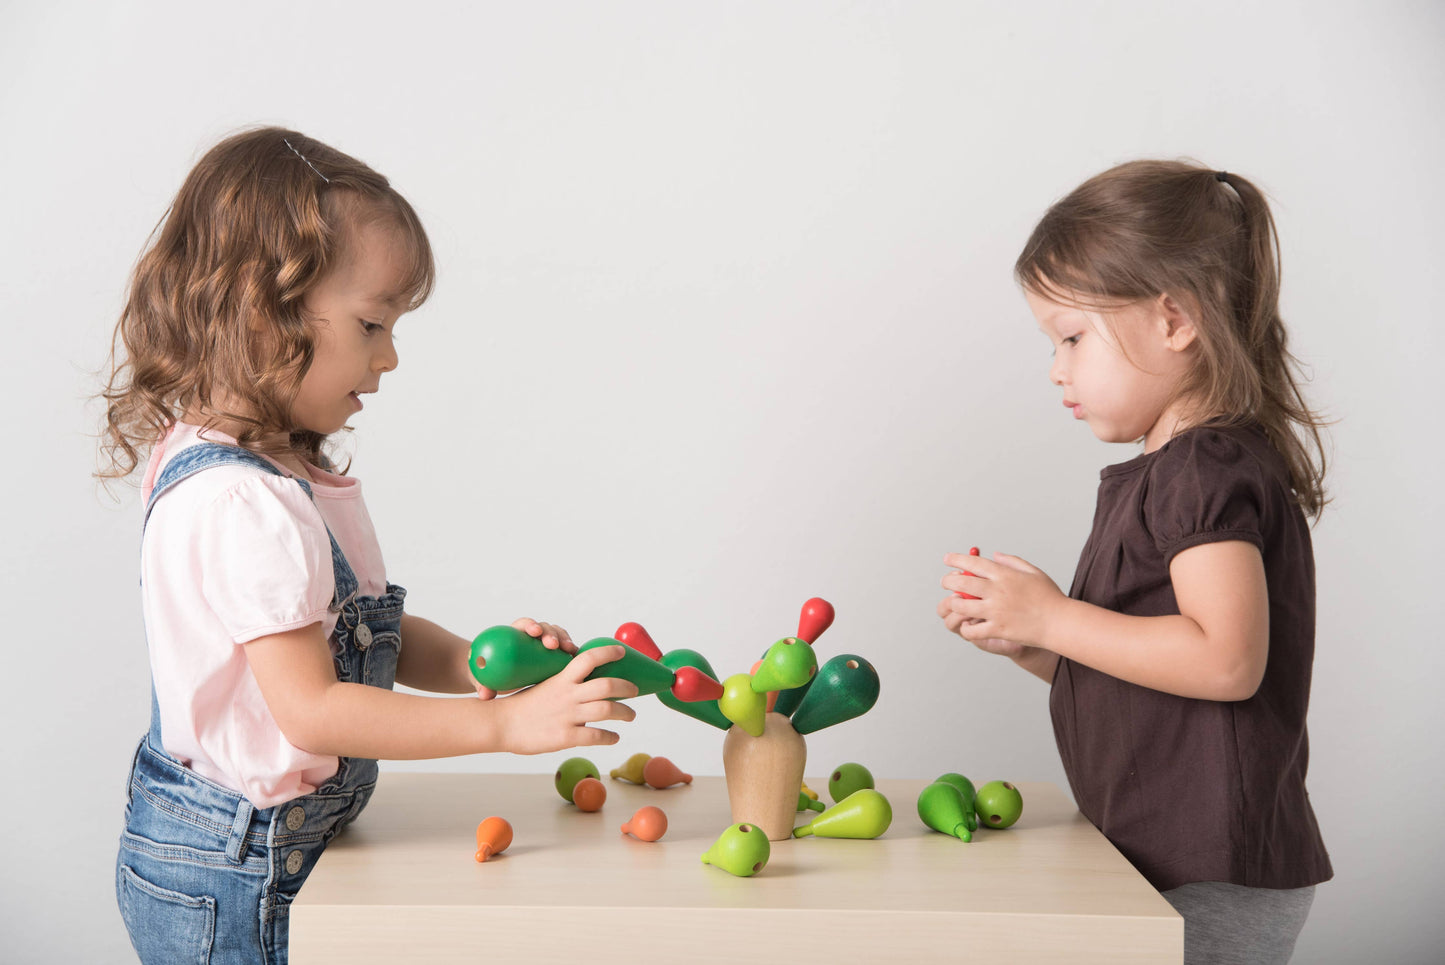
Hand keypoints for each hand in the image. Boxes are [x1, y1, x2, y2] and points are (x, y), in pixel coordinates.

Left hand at [472, 617, 577, 699]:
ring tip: (569, 650)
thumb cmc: (486, 675)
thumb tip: (485, 694)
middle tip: (553, 645)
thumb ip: (482, 686)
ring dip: (564, 639)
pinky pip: (562, 648)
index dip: (530, 625)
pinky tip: (576, 657)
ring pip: (556, 635)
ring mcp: (541, 646)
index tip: (534, 632)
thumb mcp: (482, 679)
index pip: (523, 624)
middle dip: (550, 633)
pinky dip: (569, 650)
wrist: (495, 679)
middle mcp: (529, 638)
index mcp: (512, 636)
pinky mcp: (550, 655)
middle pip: (543, 628)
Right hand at [493, 644, 637, 753]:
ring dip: (625, 713)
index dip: (608, 652)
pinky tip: (614, 737)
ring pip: (607, 710)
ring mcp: (568, 716)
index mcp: (562, 678)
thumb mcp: (545, 685)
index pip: (589, 658)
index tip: (621, 652)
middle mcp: (568, 695)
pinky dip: (610, 737)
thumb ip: (566, 683)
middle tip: (635, 690)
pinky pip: (596, 736)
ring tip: (631, 715)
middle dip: (627, 687)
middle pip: (607, 685)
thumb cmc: (523, 705)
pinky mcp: (566, 737)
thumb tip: (587, 682)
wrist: (502, 724)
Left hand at [938, 551, 1066, 651]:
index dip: (957, 559)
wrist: (1060, 622)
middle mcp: (997, 591)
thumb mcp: (1033, 572)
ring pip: (961, 606)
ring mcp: (996, 611)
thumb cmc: (1049, 597)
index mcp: (1005, 575)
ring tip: (954, 602)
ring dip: (954, 603)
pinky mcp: (998, 629)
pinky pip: (972, 629)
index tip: (947, 559)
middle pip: (962, 583)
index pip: (974, 563)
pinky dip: (965, 627)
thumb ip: (1012, 561)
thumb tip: (994, 554)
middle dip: (948, 581)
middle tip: (945, 581)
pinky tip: (967, 625)